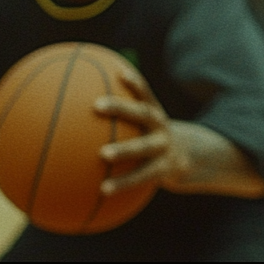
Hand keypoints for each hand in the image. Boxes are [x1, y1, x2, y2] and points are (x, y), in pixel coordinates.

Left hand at [93, 61, 187, 195]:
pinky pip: (141, 177)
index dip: (134, 82)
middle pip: (143, 114)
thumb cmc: (149, 137)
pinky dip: (122, 184)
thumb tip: (78, 105)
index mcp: (155, 113)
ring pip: (144, 148)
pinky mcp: (163, 171)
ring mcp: (164, 149)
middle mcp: (161, 127)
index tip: (118, 72)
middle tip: (96, 106)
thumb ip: (120, 116)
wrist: (185, 158)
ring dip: (124, 150)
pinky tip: (102, 190)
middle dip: (121, 108)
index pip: (145, 93)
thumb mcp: (143, 124)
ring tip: (102, 155)